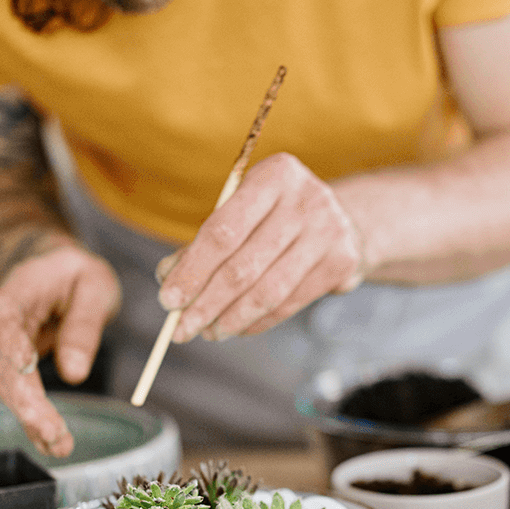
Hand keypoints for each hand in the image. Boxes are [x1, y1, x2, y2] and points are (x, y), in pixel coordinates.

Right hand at [0, 245, 120, 456]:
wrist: (57, 273)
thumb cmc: (75, 274)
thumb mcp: (94, 284)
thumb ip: (84, 323)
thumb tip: (75, 373)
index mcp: (15, 295)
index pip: (5, 318)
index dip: (12, 342)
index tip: (26, 365)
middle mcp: (1, 328)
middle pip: (5, 366)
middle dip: (28, 401)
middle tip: (52, 430)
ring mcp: (6, 352)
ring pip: (12, 390)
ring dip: (33, 421)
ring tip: (60, 446)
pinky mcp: (18, 372)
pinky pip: (24, 399)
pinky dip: (38, 423)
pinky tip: (54, 446)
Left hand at [156, 153, 366, 343]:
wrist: (340, 218)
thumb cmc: (273, 215)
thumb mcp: (241, 211)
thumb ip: (204, 243)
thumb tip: (168, 279)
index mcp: (275, 175)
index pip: (223, 231)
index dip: (192, 270)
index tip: (167, 300)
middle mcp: (306, 199)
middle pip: (244, 266)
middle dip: (206, 304)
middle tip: (181, 329)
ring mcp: (329, 231)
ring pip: (268, 291)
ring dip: (231, 319)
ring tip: (208, 333)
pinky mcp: (342, 261)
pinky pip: (289, 303)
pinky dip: (257, 321)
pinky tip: (236, 327)